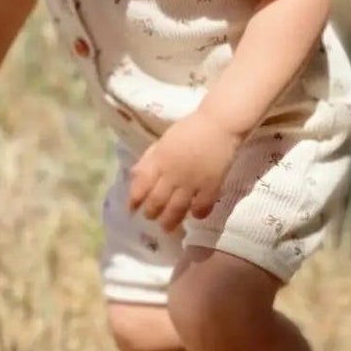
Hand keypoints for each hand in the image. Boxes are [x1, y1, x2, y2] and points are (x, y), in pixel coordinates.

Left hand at [128, 111, 242, 232]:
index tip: (131, 208)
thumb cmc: (190, 129)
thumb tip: (134, 176)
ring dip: (170, 220)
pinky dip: (197, 213)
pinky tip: (195, 214)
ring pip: (176, 209)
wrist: (219, 124)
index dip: (134, 199)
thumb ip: (149, 159)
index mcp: (160, 160)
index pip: (141, 185)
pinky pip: (202, 206)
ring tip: (167, 226)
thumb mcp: (163, 141)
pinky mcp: (211, 186)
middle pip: (157, 201)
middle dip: (151, 213)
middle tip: (151, 217)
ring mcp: (192, 182)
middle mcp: (173, 174)